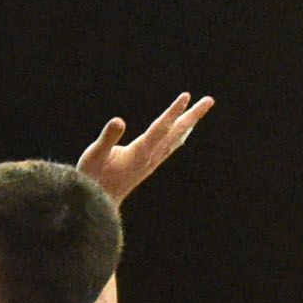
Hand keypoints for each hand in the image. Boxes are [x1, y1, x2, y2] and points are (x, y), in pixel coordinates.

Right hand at [74, 93, 215, 206]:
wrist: (97, 206)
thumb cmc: (93, 178)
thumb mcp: (95, 155)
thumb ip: (107, 138)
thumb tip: (119, 121)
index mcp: (139, 153)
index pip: (160, 128)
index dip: (173, 111)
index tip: (186, 96)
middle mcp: (150, 158)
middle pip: (176, 133)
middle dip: (192, 115)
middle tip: (209, 100)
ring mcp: (150, 163)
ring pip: (175, 140)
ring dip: (188, 125)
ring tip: (198, 112)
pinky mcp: (147, 166)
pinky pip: (169, 148)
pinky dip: (178, 137)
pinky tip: (181, 135)